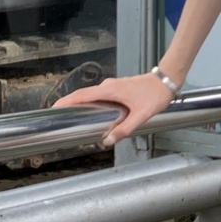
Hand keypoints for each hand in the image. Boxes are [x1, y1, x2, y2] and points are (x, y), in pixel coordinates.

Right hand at [54, 72, 174, 147]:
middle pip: (83, 94)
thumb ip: (124, 129)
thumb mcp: (140, 115)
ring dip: (81, 103)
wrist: (166, 81)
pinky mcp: (117, 88)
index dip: (67, 101)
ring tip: (72, 116)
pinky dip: (92, 102)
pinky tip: (93, 112)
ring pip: (92, 94)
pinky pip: (100, 95)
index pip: (82, 95)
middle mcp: (108, 86)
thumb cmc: (155, 95)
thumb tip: (108, 140)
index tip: (54, 107)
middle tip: (59, 115)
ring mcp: (113, 86)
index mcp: (110, 90)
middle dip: (69, 103)